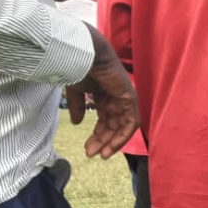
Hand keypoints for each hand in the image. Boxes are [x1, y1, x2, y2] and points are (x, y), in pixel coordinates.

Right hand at [66, 25, 137, 158]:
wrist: (85, 54)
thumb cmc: (79, 67)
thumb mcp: (76, 91)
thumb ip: (78, 107)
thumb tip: (76, 123)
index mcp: (105, 95)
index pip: (105, 120)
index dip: (98, 135)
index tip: (88, 148)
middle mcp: (116, 99)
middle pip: (112, 125)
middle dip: (102, 141)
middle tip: (92, 154)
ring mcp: (125, 100)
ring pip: (121, 127)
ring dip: (112, 142)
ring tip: (101, 154)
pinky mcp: (130, 100)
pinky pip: (130, 123)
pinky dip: (122, 136)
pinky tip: (111, 145)